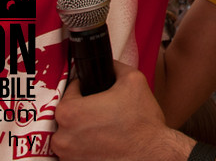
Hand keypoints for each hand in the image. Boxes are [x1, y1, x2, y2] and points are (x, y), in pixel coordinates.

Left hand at [52, 61, 194, 160]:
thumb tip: (108, 64)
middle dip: (85, 111)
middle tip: (105, 113)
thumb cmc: (142, 123)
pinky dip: (88, 147)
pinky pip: (77, 152)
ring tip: (106, 129)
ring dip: (84, 130)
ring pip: (71, 134)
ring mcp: (68, 157)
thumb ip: (114, 66)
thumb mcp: (133, 79)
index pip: (71, 90)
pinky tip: (105, 142)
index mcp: (69, 112)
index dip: (87, 89)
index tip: (99, 96)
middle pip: (69, 114)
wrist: (154, 155)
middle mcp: (62, 137)